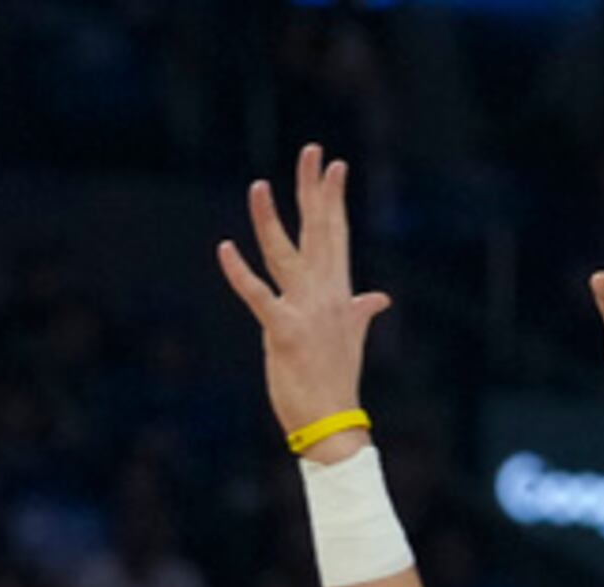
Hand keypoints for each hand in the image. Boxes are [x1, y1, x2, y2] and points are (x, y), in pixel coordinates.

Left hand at [215, 145, 392, 448]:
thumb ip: (362, 311)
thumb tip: (379, 298)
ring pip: (284, 254)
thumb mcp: (352, 337)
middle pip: (318, 230)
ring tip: (258, 185)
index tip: (333, 166)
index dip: (332, 199)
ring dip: (269, 219)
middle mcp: (324, 293)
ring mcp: (305, 309)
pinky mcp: (283, 331)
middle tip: (311, 150)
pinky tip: (224, 248)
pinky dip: (240, 272)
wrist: (333, 420)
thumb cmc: (336, 380)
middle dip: (313, 190)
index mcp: (339, 291)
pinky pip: (258, 294)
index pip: (336, 234)